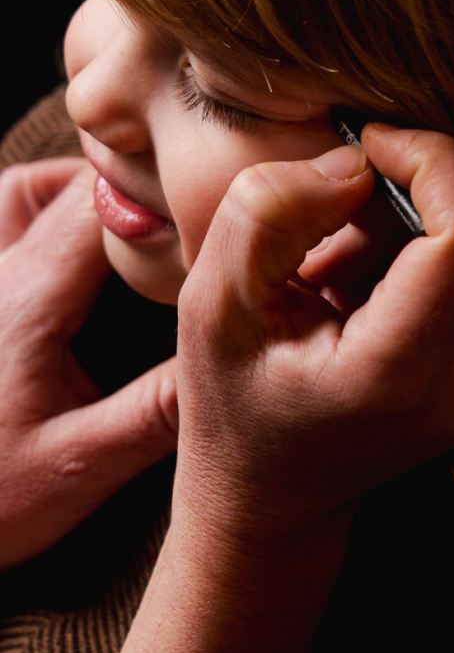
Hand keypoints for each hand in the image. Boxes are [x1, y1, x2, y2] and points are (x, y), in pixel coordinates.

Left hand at [0, 160, 177, 570]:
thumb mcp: (78, 468)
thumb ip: (157, 411)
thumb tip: (233, 361)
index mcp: (25, 301)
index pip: (104, 210)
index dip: (166, 200)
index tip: (215, 216)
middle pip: (67, 185)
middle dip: (132, 188)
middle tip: (184, 218)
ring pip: (21, 191)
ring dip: (77, 192)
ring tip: (129, 225)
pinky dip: (40, 214)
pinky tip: (73, 254)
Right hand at [173, 126, 453, 552]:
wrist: (273, 500)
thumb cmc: (235, 407)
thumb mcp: (210, 306)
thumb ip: (269, 213)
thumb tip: (357, 162)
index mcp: (400, 376)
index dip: (430, 160)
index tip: (367, 143)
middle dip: (434, 178)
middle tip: (351, 193)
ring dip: (432, 211)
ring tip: (345, 248)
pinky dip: (435, 242)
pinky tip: (368, 272)